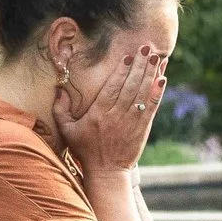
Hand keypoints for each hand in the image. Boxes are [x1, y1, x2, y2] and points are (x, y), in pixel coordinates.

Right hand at [57, 46, 165, 173]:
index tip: (128, 55)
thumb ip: (60, 109)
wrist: (107, 172)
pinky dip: (157, 92)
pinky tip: (162, 78)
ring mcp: (131, 122)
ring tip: (156, 56)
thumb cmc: (85, 150)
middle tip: (146, 48)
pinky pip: (151, 106)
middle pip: (130, 86)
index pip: (112, 87)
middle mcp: (116, 116)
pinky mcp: (142, 128)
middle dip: (139, 65)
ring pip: (142, 93)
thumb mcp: (67, 130)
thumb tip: (58, 89)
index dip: (121, 70)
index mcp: (98, 113)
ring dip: (150, 73)